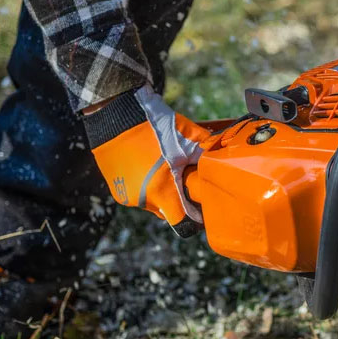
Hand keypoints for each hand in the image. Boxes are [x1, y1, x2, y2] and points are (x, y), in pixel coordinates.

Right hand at [82, 85, 212, 235]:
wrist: (115, 115)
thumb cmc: (154, 127)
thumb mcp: (188, 139)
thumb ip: (206, 155)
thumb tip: (222, 162)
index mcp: (161, 192)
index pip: (181, 223)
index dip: (194, 219)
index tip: (201, 209)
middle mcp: (142, 199)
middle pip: (168, 211)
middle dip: (179, 201)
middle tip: (187, 181)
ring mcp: (126, 194)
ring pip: (152, 202)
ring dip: (162, 191)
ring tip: (167, 168)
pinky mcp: (115, 187)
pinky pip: (137, 193)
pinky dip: (147, 184)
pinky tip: (151, 165)